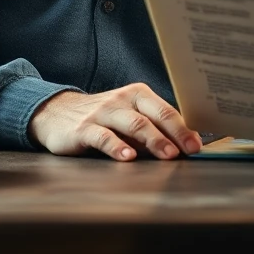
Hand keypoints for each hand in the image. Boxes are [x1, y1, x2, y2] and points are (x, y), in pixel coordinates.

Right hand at [28, 83, 201, 159]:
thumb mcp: (129, 118)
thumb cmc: (103, 118)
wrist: (56, 113)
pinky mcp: (83, 128)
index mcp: (139, 95)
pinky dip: (117, 147)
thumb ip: (151, 129)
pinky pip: (103, 137)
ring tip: (167, 155)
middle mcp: (123, 100)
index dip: (183, 129)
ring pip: (133, 124)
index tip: (197, 146)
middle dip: (174, 134)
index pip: (166, 111)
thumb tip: (183, 146)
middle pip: (153, 116)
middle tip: (188, 151)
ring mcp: (103, 112)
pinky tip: (128, 158)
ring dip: (153, 140)